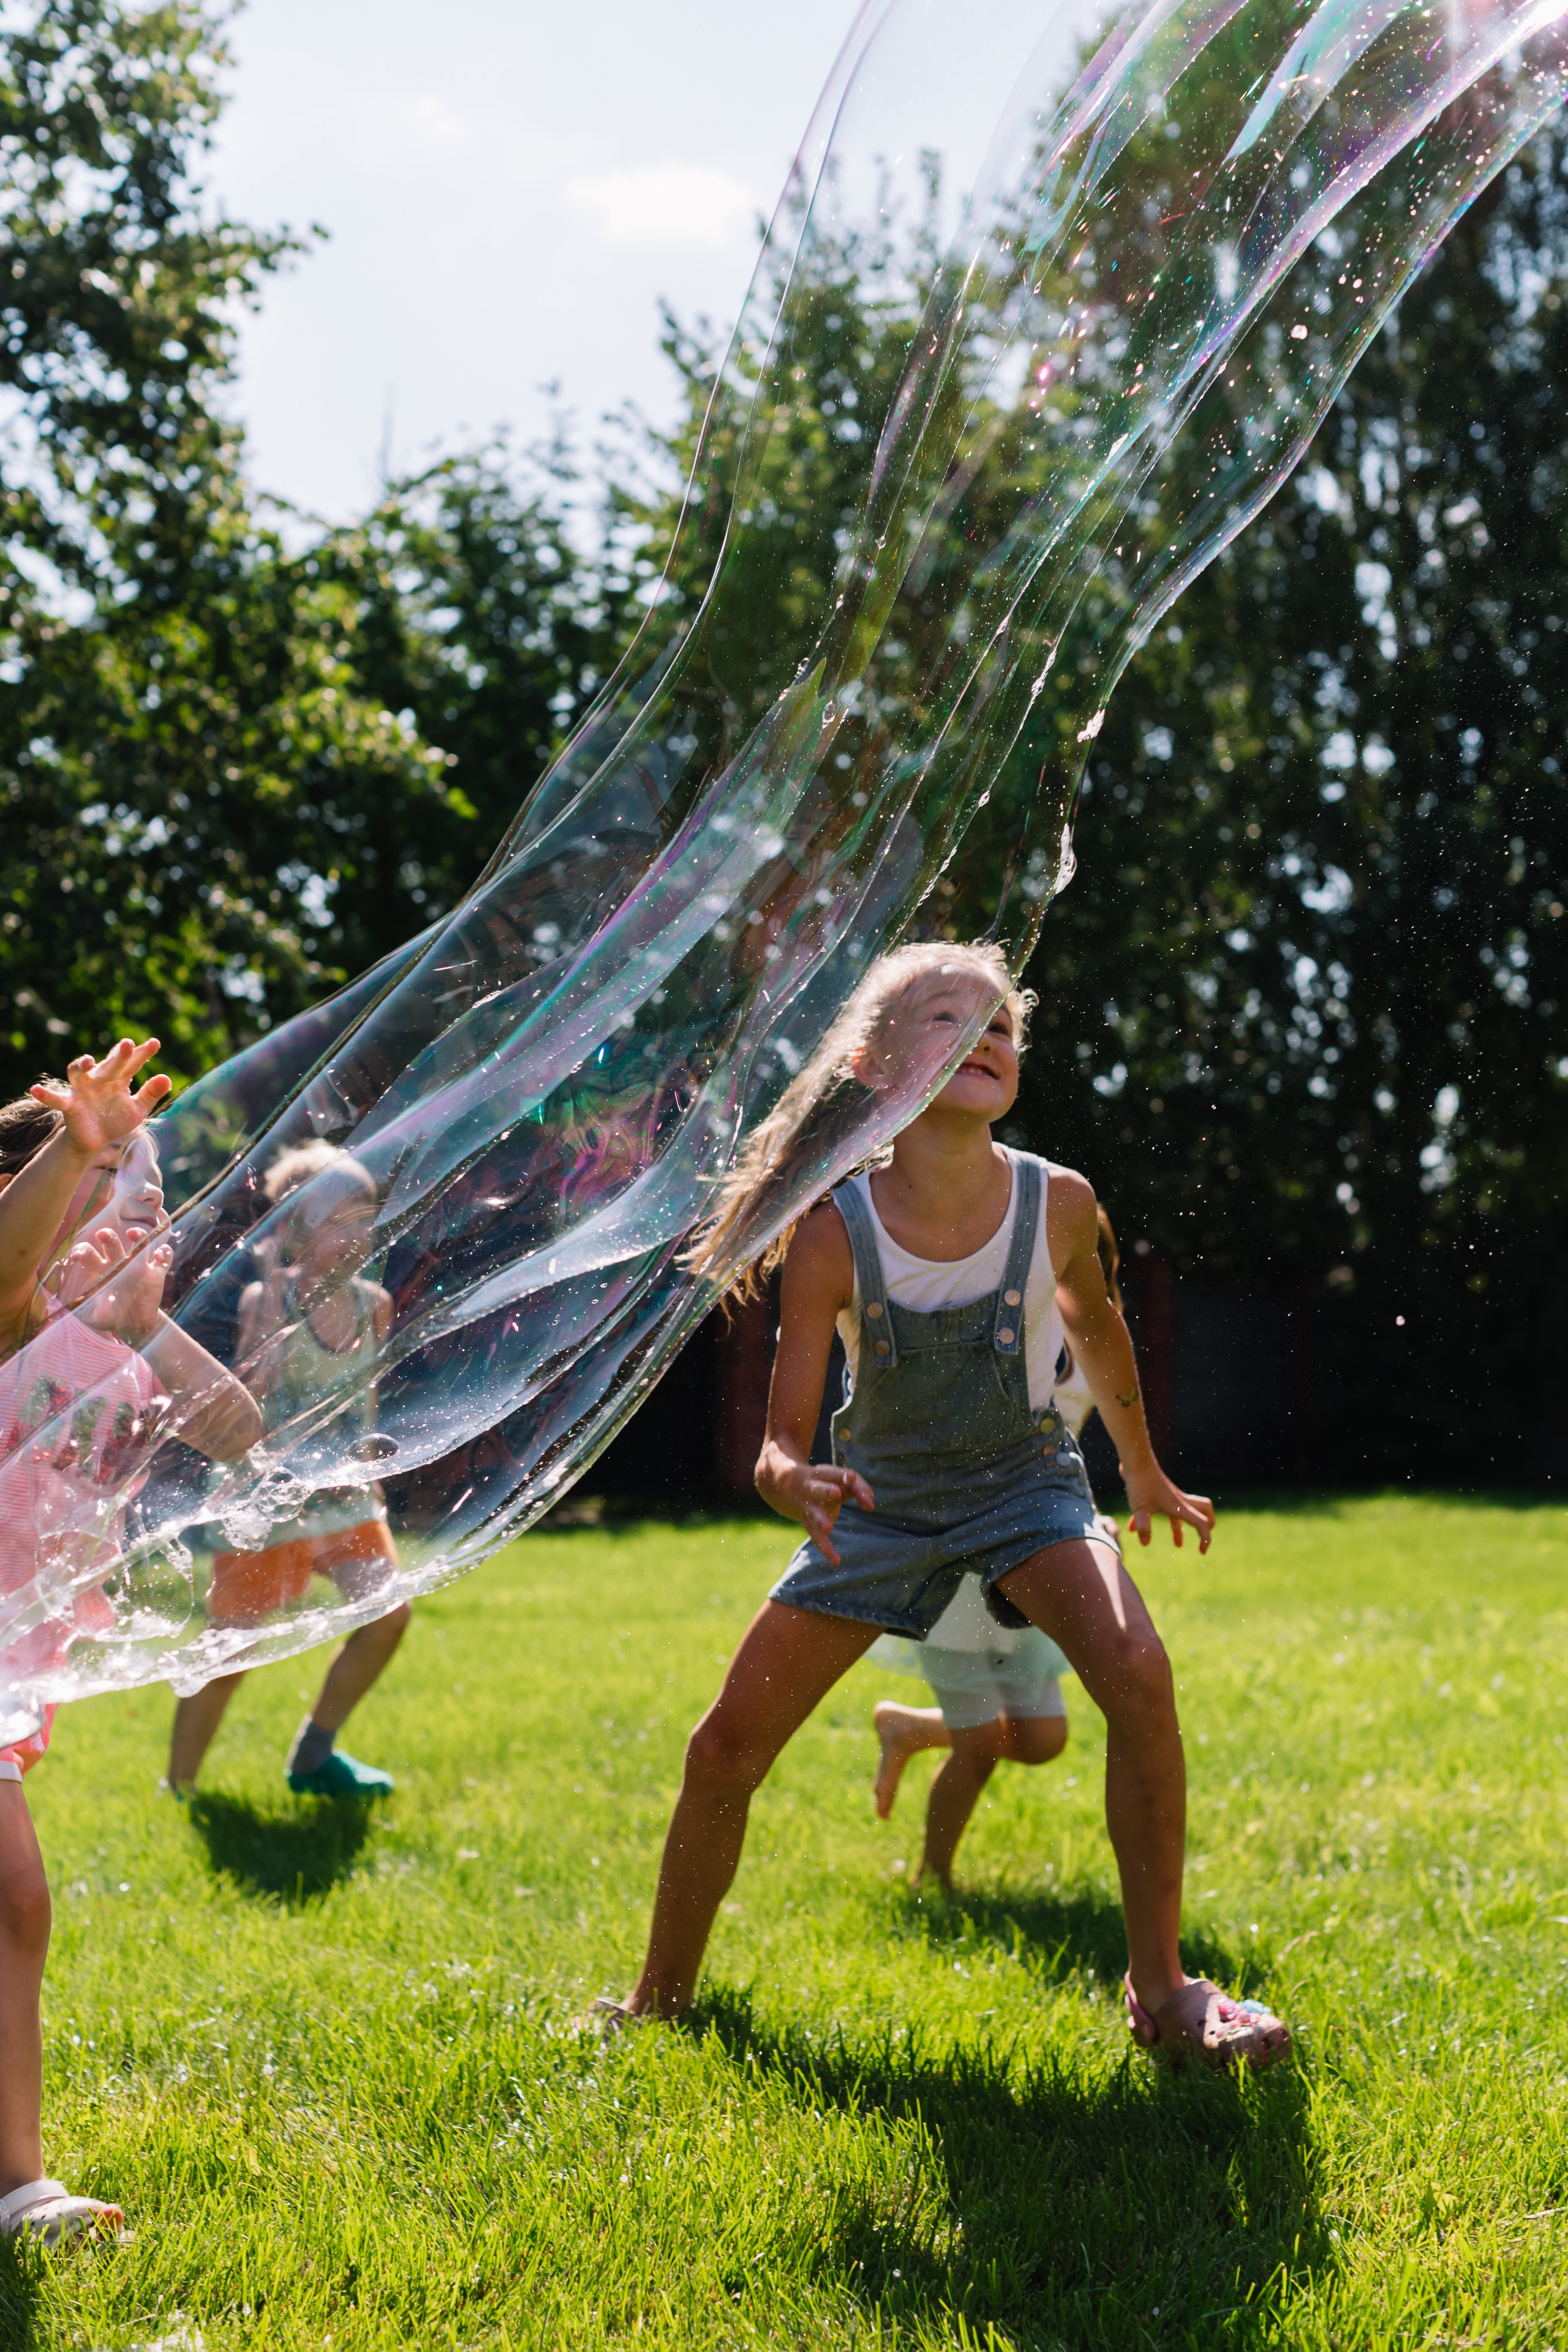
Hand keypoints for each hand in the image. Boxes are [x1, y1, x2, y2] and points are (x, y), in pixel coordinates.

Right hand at [31, 1038, 170, 1158]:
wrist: (95, 1141)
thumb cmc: (116, 1119)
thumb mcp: (137, 1109)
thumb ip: (151, 1094)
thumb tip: (166, 1077)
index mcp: (118, 1080)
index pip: (132, 1064)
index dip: (142, 1054)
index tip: (156, 1043)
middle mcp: (99, 1081)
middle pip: (109, 1065)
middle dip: (118, 1055)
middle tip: (128, 1044)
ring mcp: (83, 1091)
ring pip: (79, 1073)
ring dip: (80, 1066)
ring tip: (87, 1061)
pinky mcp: (70, 1106)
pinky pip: (56, 1100)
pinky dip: (45, 1095)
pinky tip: (35, 1091)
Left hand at [57, 1224, 169, 1344]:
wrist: (136, 1324)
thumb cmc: (112, 1317)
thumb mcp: (96, 1318)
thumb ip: (86, 1312)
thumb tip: (70, 1310)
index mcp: (101, 1271)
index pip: (89, 1255)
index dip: (83, 1252)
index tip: (77, 1255)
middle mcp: (119, 1263)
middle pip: (112, 1243)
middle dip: (108, 1236)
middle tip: (103, 1234)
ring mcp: (139, 1266)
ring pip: (139, 1243)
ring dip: (138, 1235)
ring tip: (134, 1234)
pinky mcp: (156, 1273)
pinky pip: (164, 1258)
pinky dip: (165, 1253)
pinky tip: (160, 1255)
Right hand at [788, 1462, 873, 1565]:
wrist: (794, 1487)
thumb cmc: (829, 1482)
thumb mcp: (842, 1480)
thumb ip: (859, 1488)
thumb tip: (870, 1505)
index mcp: (821, 1474)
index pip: (834, 1473)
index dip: (843, 1475)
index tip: (853, 1478)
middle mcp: (811, 1489)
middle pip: (818, 1490)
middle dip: (826, 1491)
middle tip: (836, 1493)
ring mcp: (808, 1507)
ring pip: (813, 1514)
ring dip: (821, 1520)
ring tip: (828, 1528)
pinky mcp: (808, 1524)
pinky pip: (816, 1537)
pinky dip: (826, 1549)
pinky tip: (836, 1561)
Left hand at [1120, 1461, 1214, 1553]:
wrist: (1135, 1461)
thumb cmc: (1139, 1483)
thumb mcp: (1140, 1507)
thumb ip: (1143, 1525)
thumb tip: (1145, 1544)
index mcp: (1179, 1506)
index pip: (1201, 1523)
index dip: (1205, 1538)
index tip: (1202, 1551)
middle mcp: (1178, 1501)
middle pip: (1204, 1511)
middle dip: (1206, 1525)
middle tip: (1202, 1537)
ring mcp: (1169, 1496)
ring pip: (1181, 1513)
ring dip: (1180, 1529)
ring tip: (1178, 1544)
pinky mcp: (1157, 1493)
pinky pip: (1161, 1510)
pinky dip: (1152, 1520)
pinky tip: (1133, 1527)